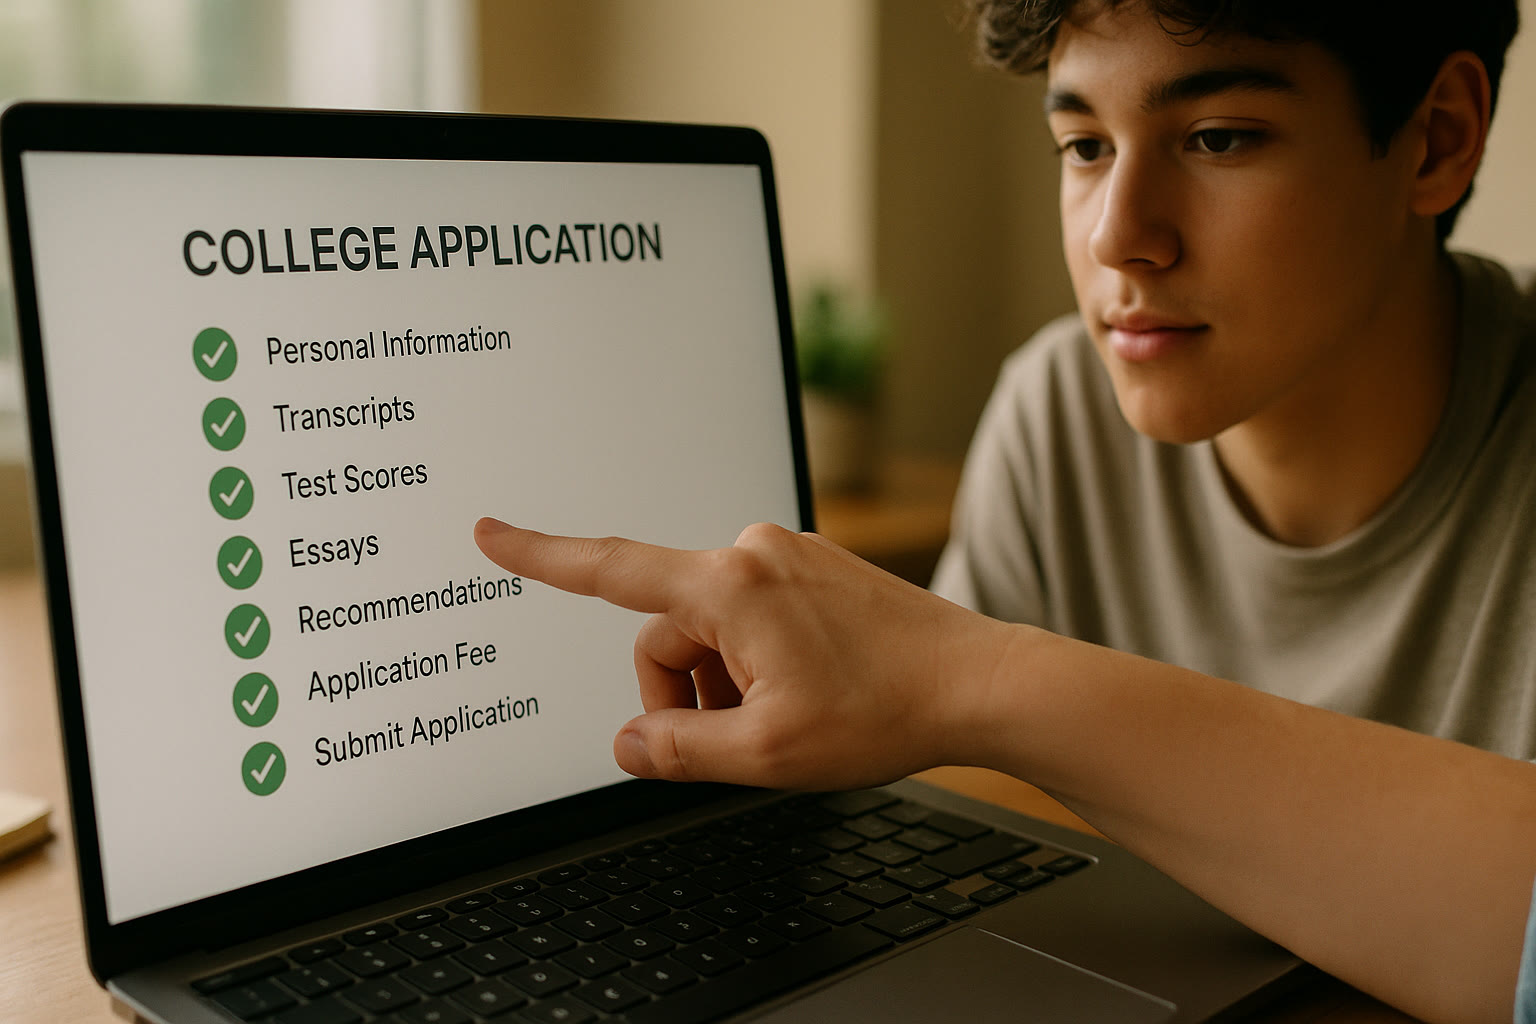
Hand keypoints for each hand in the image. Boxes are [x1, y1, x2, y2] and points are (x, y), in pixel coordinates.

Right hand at [474, 518, 1016, 789]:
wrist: (979, 682)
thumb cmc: (885, 711)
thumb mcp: (765, 754)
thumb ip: (678, 750)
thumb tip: (627, 743)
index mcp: (732, 585)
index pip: (610, 570)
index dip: (540, 557)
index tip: (492, 533)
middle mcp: (754, 553)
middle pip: (669, 633)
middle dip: (687, 695)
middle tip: (740, 743)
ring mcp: (787, 558)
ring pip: (713, 632)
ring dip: (726, 684)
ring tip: (786, 721)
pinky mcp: (812, 572)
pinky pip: (753, 620)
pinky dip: (758, 665)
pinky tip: (807, 696)